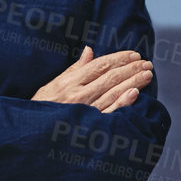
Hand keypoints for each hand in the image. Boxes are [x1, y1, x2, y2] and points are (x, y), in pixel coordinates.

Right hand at [32, 47, 151, 112]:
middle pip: (110, 77)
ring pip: (114, 92)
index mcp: (69, 82)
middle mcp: (78, 95)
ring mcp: (86, 109)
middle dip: (131, 68)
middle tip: (146, 63)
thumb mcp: (53, 84)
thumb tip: (89, 50)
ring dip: (133, 82)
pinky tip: (135, 94)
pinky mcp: (91, 123)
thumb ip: (74, 68)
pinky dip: (124, 102)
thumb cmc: (42, 106)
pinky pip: (111, 111)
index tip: (134, 55)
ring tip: (147, 75)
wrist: (33, 130)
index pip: (99, 66)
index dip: (118, 58)